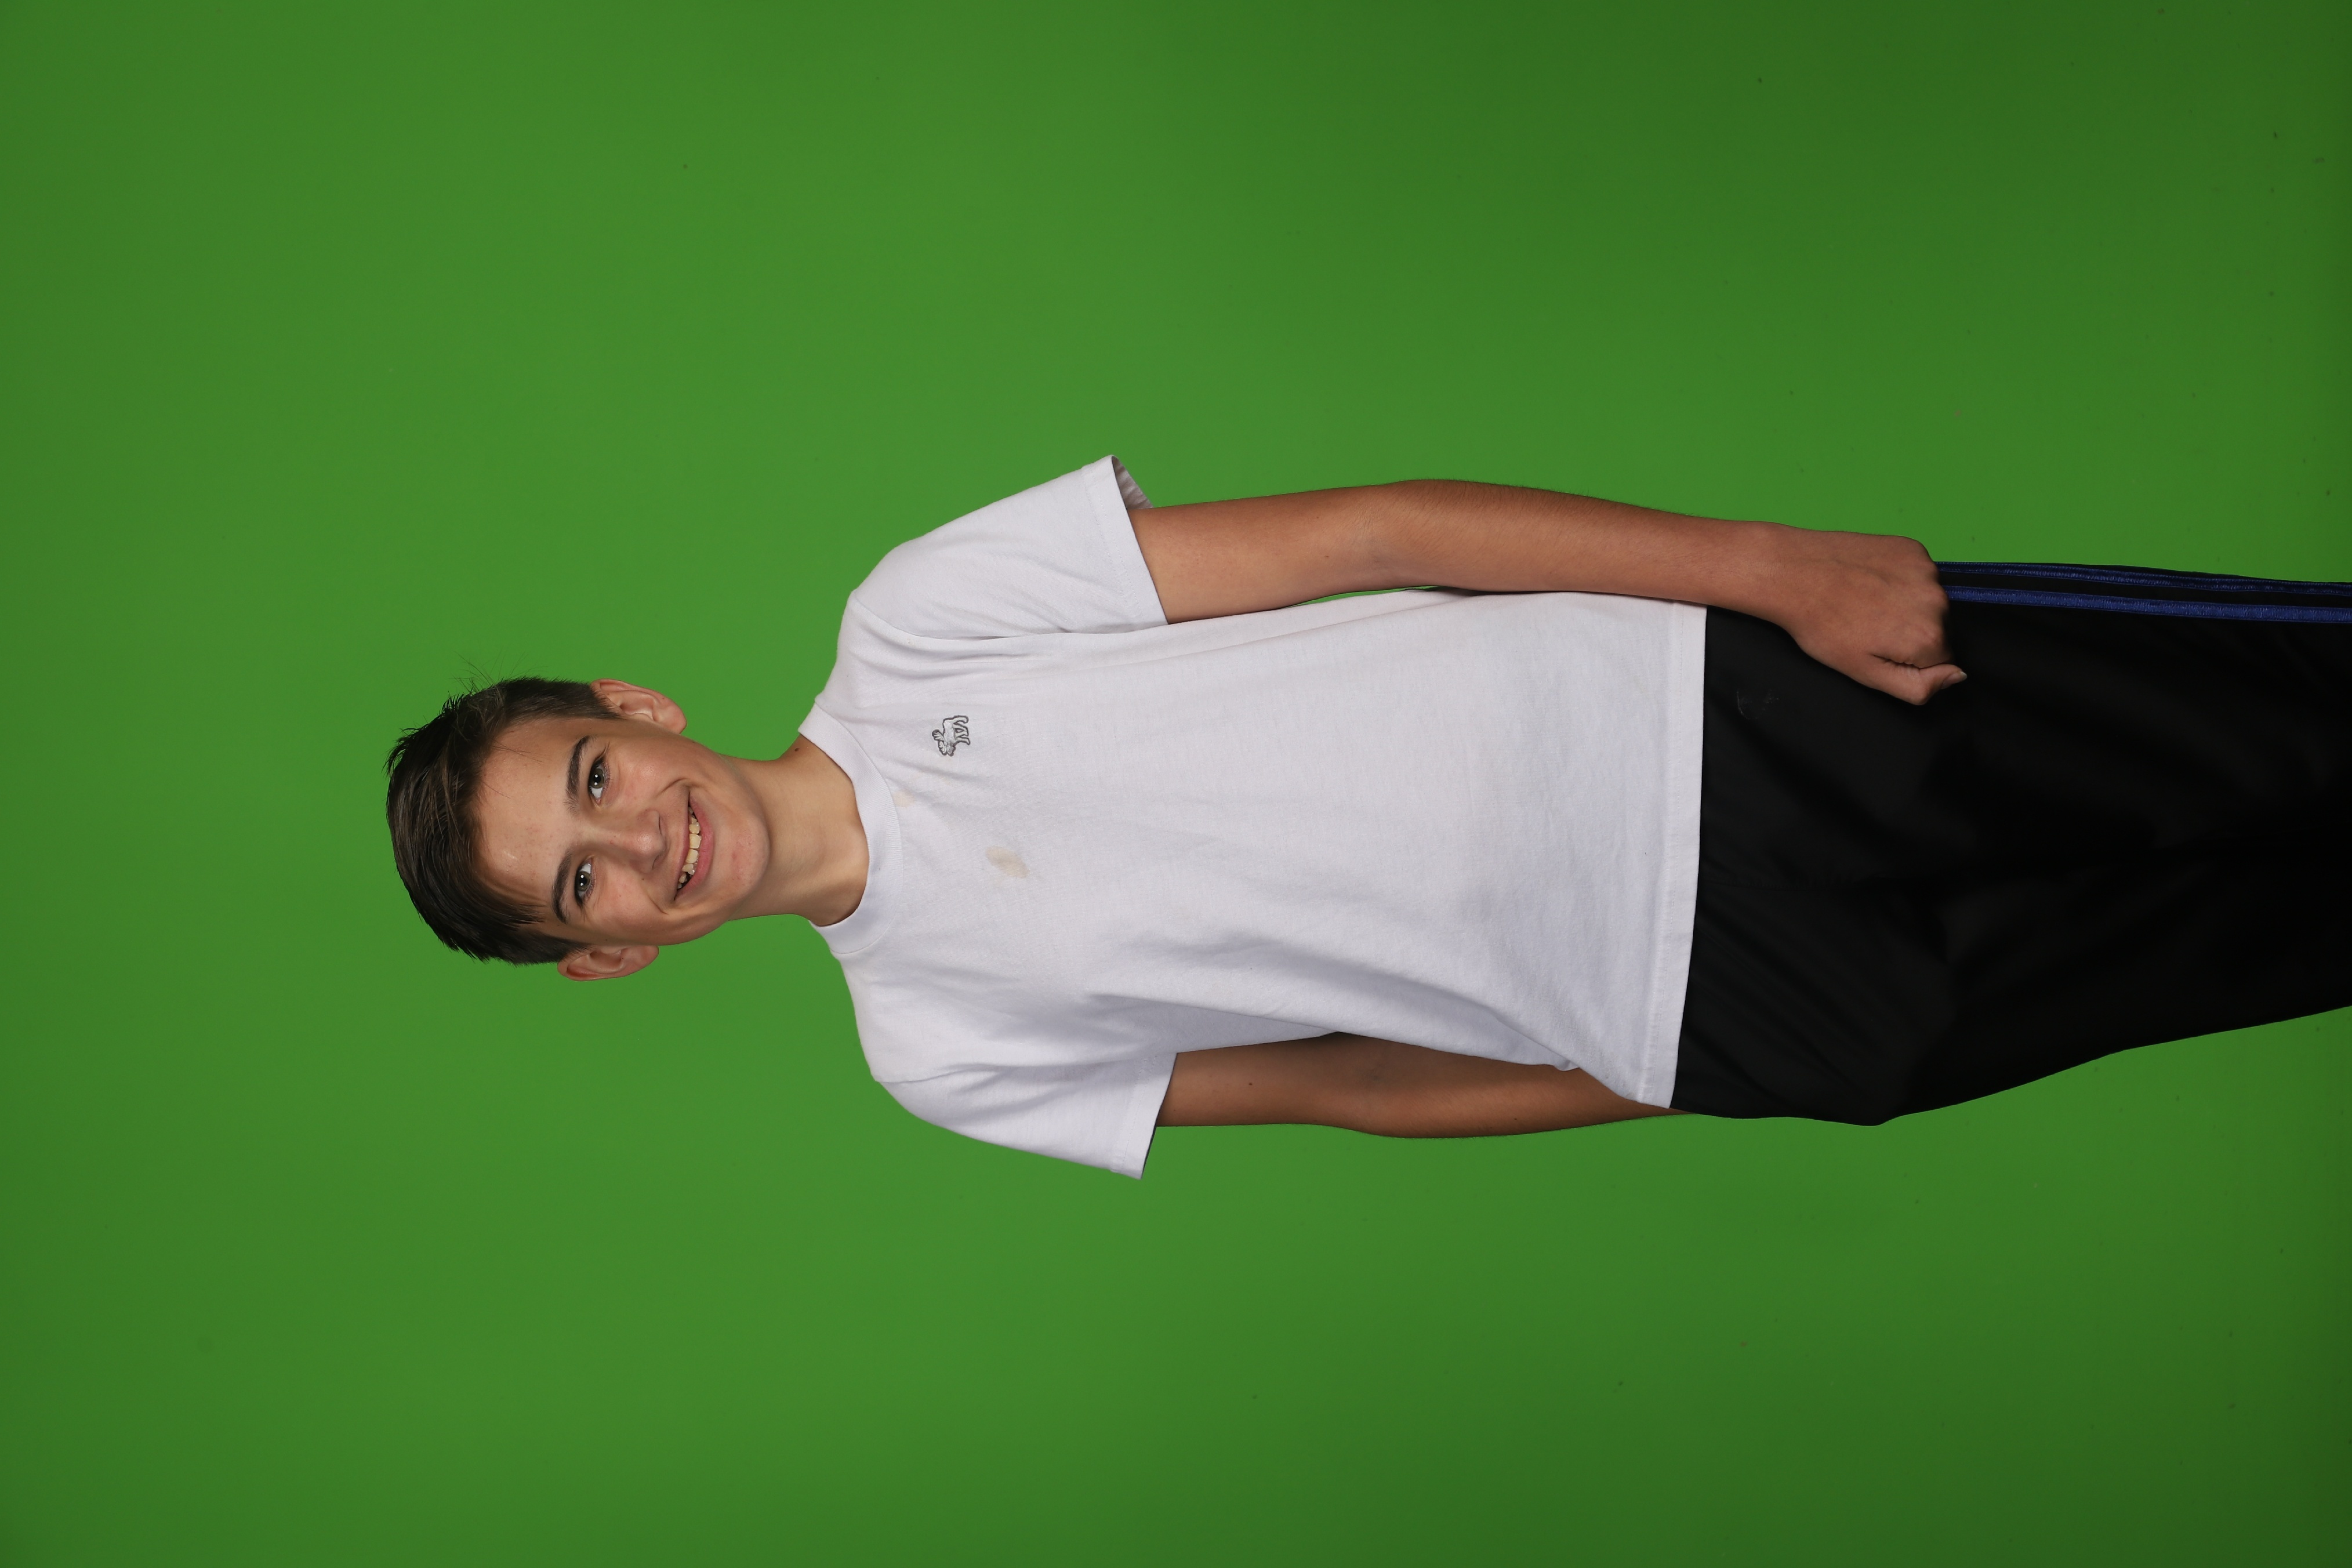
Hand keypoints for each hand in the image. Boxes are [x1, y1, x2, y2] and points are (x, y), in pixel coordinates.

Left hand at [1749, 524, 1965, 704]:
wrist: (1793, 574)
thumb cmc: (1823, 627)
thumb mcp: (1866, 673)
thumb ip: (1918, 686)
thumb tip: (1958, 676)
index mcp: (1930, 636)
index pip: (1941, 660)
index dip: (1909, 659)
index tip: (1878, 647)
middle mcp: (1938, 600)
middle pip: (1939, 628)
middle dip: (1909, 632)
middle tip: (1868, 625)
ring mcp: (1927, 569)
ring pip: (1929, 600)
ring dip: (1906, 604)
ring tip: (1865, 602)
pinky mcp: (1913, 548)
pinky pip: (1919, 574)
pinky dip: (1900, 579)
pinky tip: (1868, 581)